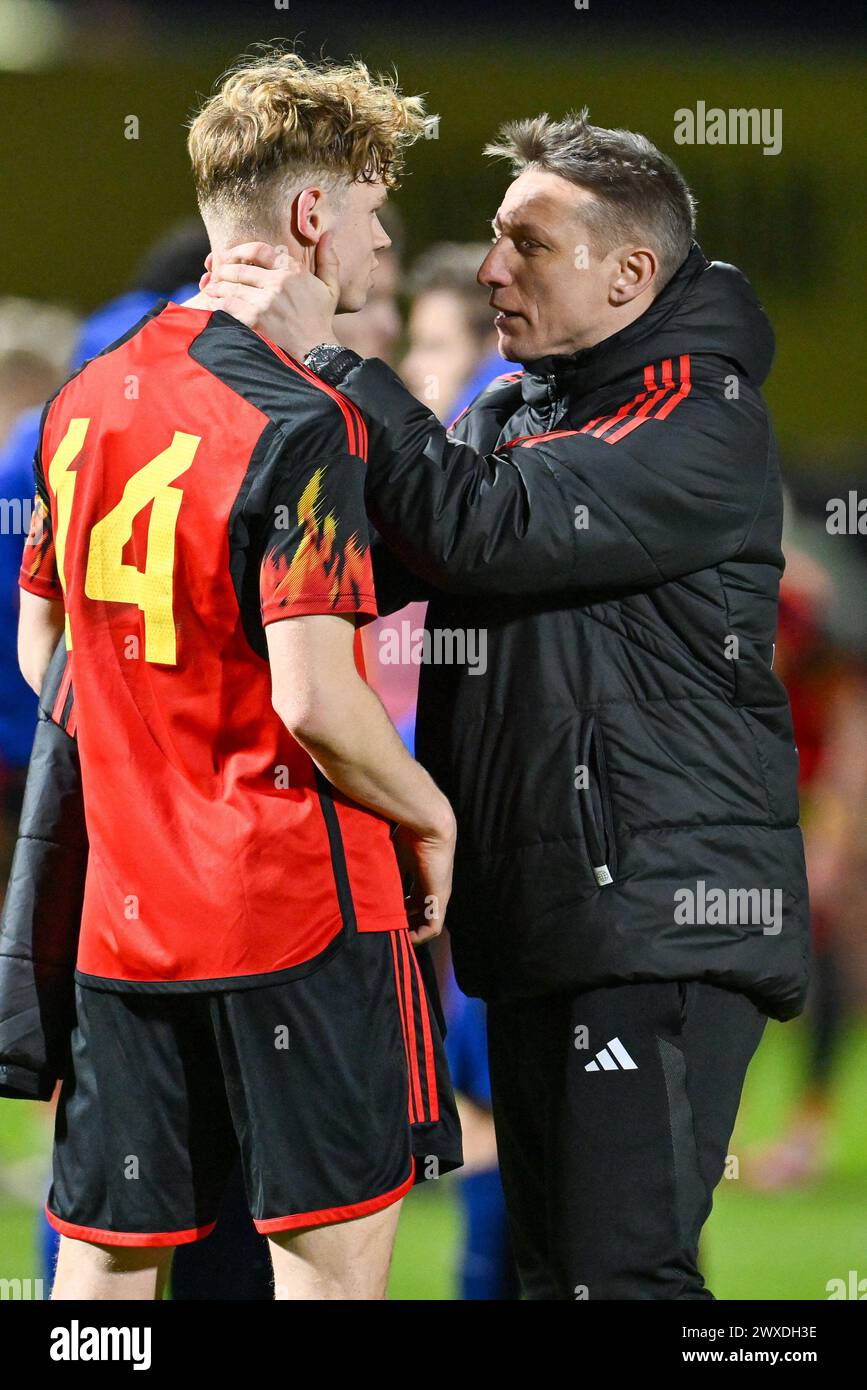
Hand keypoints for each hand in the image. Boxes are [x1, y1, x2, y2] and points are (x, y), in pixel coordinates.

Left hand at [202, 236, 340, 359]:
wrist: (317, 353)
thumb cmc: (321, 320)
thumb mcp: (331, 288)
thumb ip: (328, 260)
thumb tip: (327, 234)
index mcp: (292, 271)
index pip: (258, 250)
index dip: (239, 250)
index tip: (230, 255)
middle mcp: (277, 283)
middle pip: (239, 268)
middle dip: (223, 270)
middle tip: (216, 273)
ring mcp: (264, 303)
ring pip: (230, 287)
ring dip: (217, 287)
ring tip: (212, 289)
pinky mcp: (254, 320)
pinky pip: (227, 306)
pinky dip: (217, 304)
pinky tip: (213, 304)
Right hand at [393, 817, 455, 944]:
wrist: (428, 825)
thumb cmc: (409, 834)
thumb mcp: (392, 858)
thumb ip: (384, 873)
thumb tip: (364, 882)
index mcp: (422, 877)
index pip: (410, 901)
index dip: (396, 912)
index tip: (381, 917)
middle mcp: (431, 888)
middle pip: (418, 915)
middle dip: (402, 924)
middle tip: (384, 932)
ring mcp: (438, 895)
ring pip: (425, 924)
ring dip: (409, 933)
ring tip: (392, 938)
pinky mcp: (440, 900)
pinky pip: (432, 928)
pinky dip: (419, 936)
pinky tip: (404, 937)